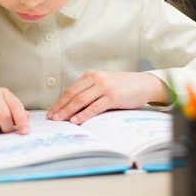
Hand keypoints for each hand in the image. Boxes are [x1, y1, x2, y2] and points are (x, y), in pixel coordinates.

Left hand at [46, 71, 167, 124]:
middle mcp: (96, 79)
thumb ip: (90, 91)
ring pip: (81, 100)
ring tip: (59, 120)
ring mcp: (104, 87)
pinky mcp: (113, 97)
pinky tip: (76, 120)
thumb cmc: (123, 86)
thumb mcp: (104, 83)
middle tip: (52, 117)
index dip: (60, 101)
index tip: (52, 111)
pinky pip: (94, 107)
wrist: (143, 84)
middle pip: (73, 95)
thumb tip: (72, 107)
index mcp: (91, 75)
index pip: (71, 89)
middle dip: (60, 107)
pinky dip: (83, 115)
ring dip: (68, 112)